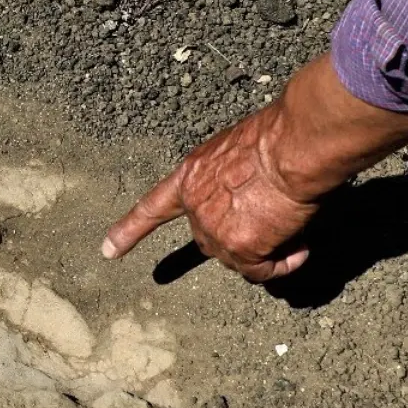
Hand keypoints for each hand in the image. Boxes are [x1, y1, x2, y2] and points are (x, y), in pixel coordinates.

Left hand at [102, 53, 407, 281]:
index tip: (108, 251)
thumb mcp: (240, 150)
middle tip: (275, 220)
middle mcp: (196, 206)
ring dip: (268, 248)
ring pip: (240, 258)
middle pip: (211, 238)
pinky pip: (263, 271)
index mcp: (192, 175)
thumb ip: (232, 178)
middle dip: (240, 236)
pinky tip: (299, 246)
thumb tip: (254, 200)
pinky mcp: (239, 248)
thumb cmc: (279, 136)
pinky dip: (283, 263)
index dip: (131, 230)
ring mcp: (214, 229)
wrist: (294, 145)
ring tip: (294, 222)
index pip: (154, 207)